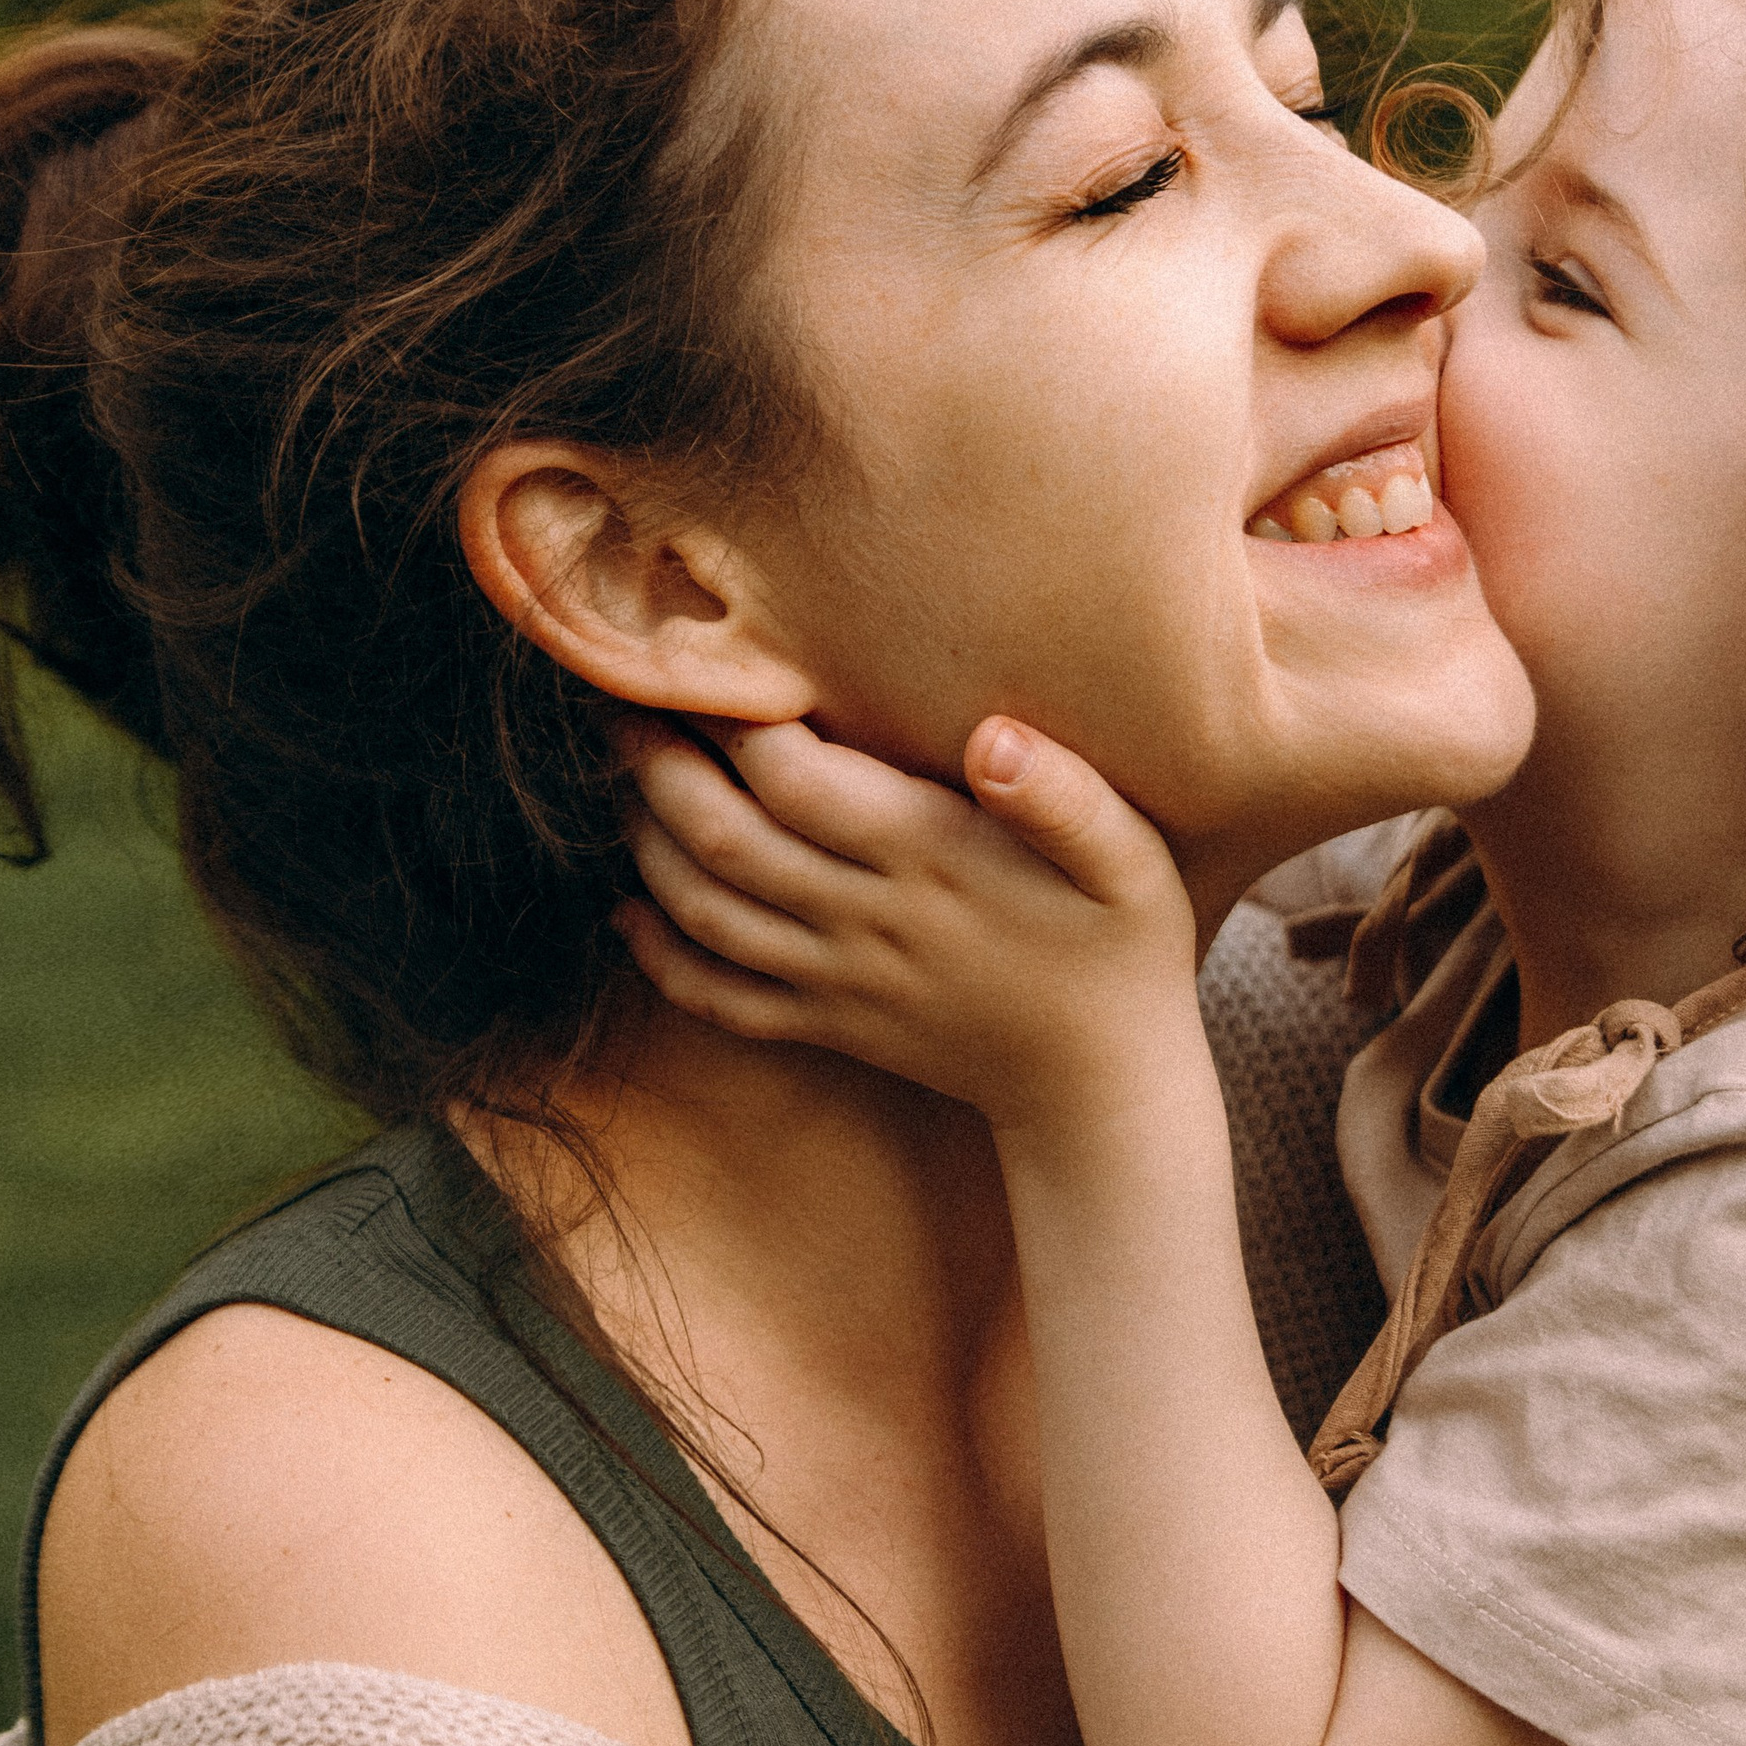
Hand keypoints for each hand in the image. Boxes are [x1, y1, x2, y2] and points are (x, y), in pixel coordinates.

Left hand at [613, 713, 1203, 1132]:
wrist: (1103, 1088)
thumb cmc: (1122, 947)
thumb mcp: (1129, 861)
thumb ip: (1064, 796)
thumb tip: (995, 737)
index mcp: (931, 861)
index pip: (798, 780)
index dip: (735, 719)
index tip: (700, 658)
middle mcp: (868, 920)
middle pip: (725, 839)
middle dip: (658, 768)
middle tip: (618, 705)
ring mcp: (839, 981)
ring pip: (707, 913)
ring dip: (645, 846)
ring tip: (615, 782)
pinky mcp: (828, 1024)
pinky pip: (720, 998)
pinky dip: (661, 958)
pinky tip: (626, 913)